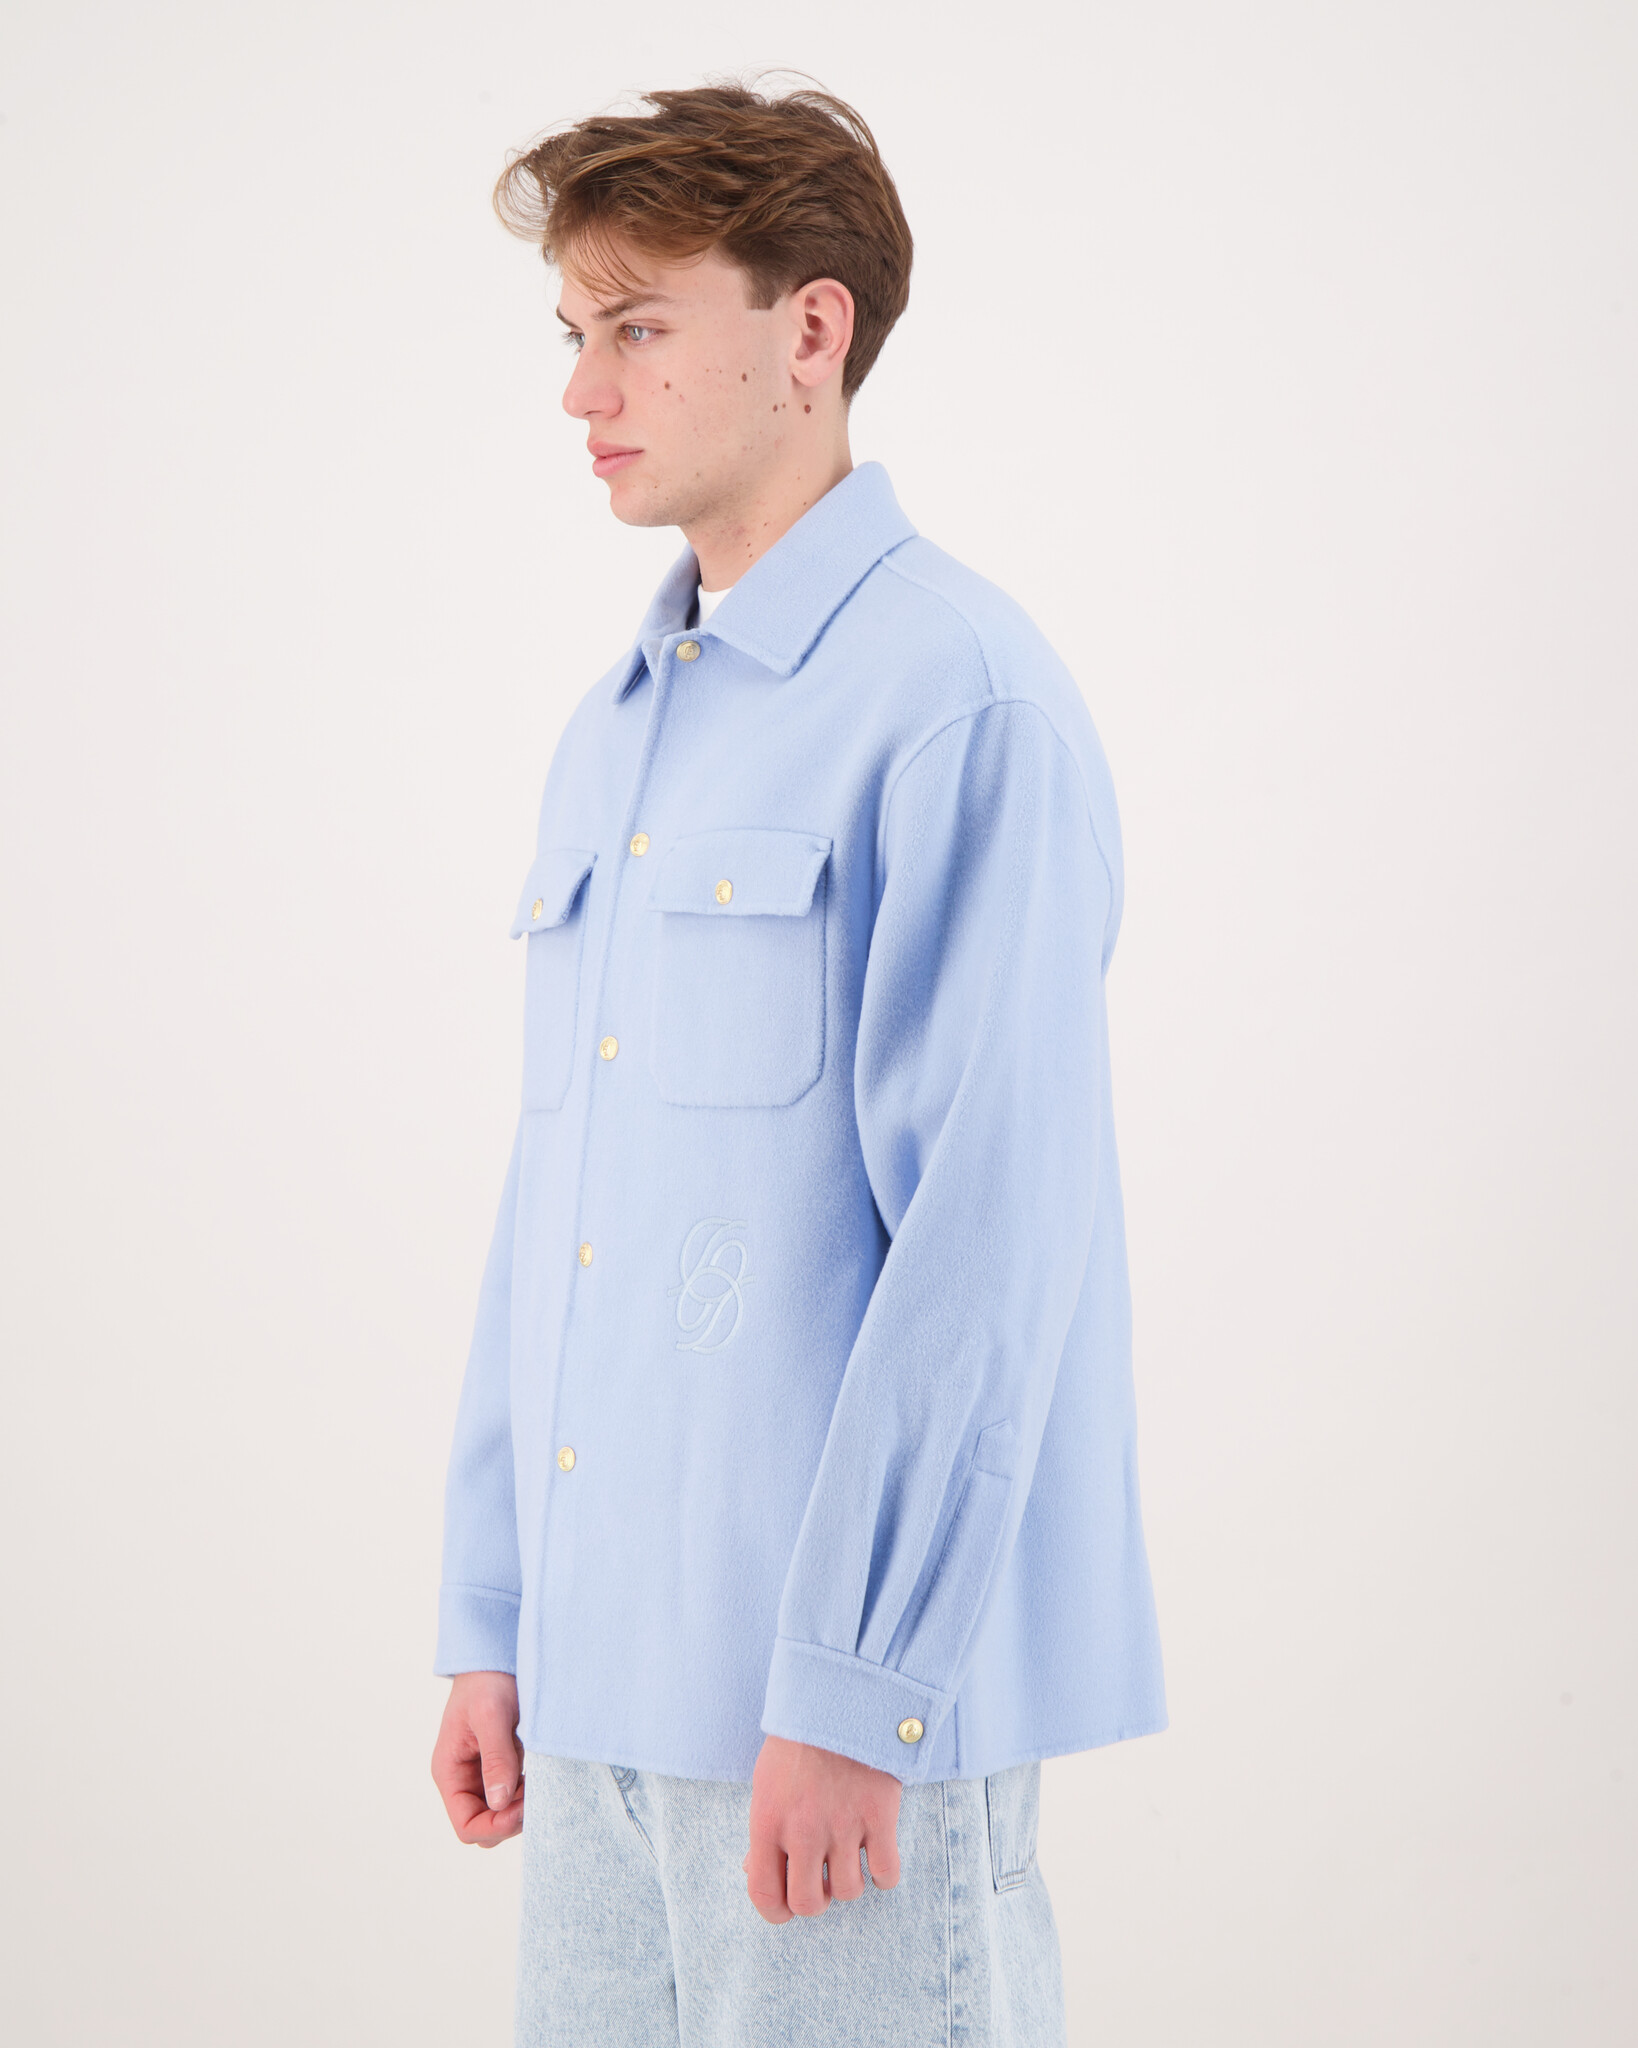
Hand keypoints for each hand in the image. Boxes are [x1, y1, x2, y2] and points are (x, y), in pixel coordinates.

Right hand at [431, 1671, 524, 1845]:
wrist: (495, 1655)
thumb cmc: (487, 1680)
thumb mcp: (491, 1716)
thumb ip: (496, 1758)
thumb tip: (501, 1802)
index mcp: (450, 1771)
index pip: (466, 1825)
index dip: (495, 1826)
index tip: (523, 1808)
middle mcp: (462, 1778)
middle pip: (484, 1825)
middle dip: (510, 1819)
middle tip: (536, 1792)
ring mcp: (480, 1774)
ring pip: (500, 1813)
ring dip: (521, 1805)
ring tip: (538, 1778)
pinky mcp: (499, 1766)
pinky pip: (512, 1794)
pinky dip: (526, 1791)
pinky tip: (538, 1771)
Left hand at [742, 1734, 901, 1921]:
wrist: (842, 1699)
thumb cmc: (799, 1741)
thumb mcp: (767, 1782)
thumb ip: (764, 1829)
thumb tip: (754, 1870)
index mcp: (768, 1821)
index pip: (764, 1894)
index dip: (776, 1911)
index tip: (786, 1907)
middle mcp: (803, 1830)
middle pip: (808, 1903)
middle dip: (815, 1899)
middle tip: (821, 1879)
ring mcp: (843, 1825)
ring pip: (848, 1891)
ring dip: (849, 1881)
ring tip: (848, 1856)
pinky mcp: (880, 1816)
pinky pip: (887, 1873)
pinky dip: (884, 1873)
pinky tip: (877, 1855)